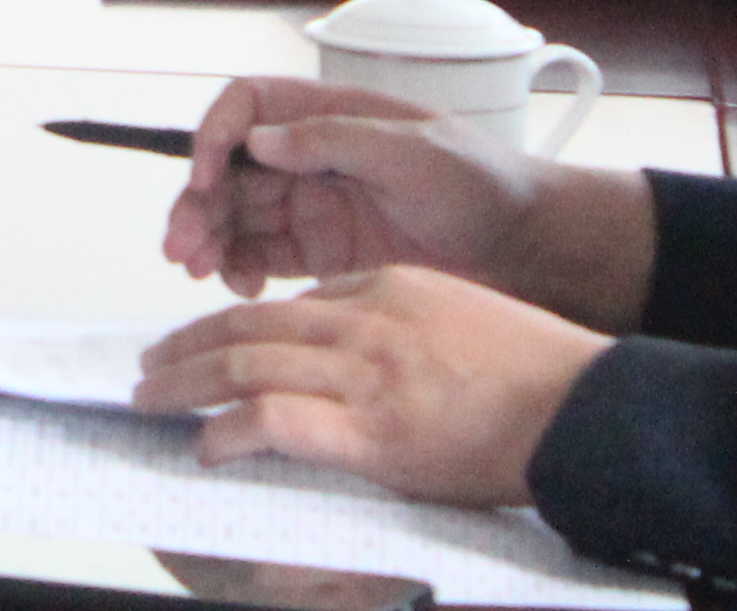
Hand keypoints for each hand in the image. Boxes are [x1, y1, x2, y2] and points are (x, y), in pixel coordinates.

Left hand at [132, 268, 607, 504]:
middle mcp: (365, 323)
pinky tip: (206, 445)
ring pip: (246, 363)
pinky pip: (274, 419)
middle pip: (250, 325)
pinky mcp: (371, 432)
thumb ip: (400, 318)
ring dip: (186, 381)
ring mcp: (365, 376)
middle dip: (190, 344)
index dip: (237, 323)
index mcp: (386, 289)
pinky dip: (228, 430)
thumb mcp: (461, 313)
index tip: (211, 342)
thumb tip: (348, 346)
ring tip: (152, 397)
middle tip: (152, 363)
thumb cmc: (539, 375)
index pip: (291, 301)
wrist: (584, 410)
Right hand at [159, 75, 544, 292]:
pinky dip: (239, 269)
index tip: (209, 176)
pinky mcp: (323, 253)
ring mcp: (314, 206)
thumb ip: (333, 140)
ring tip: (198, 270)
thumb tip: (258, 140)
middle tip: (184, 245)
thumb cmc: (481, 184)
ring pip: (238, 215)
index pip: (247, 108)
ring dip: (209, 237)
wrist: (527, 249)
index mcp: (328, 116)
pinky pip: (262, 256)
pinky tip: (238, 287)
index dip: (217, 136)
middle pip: (231, 169)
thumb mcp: (411, 151)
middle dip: (200, 202)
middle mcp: (311, 157)